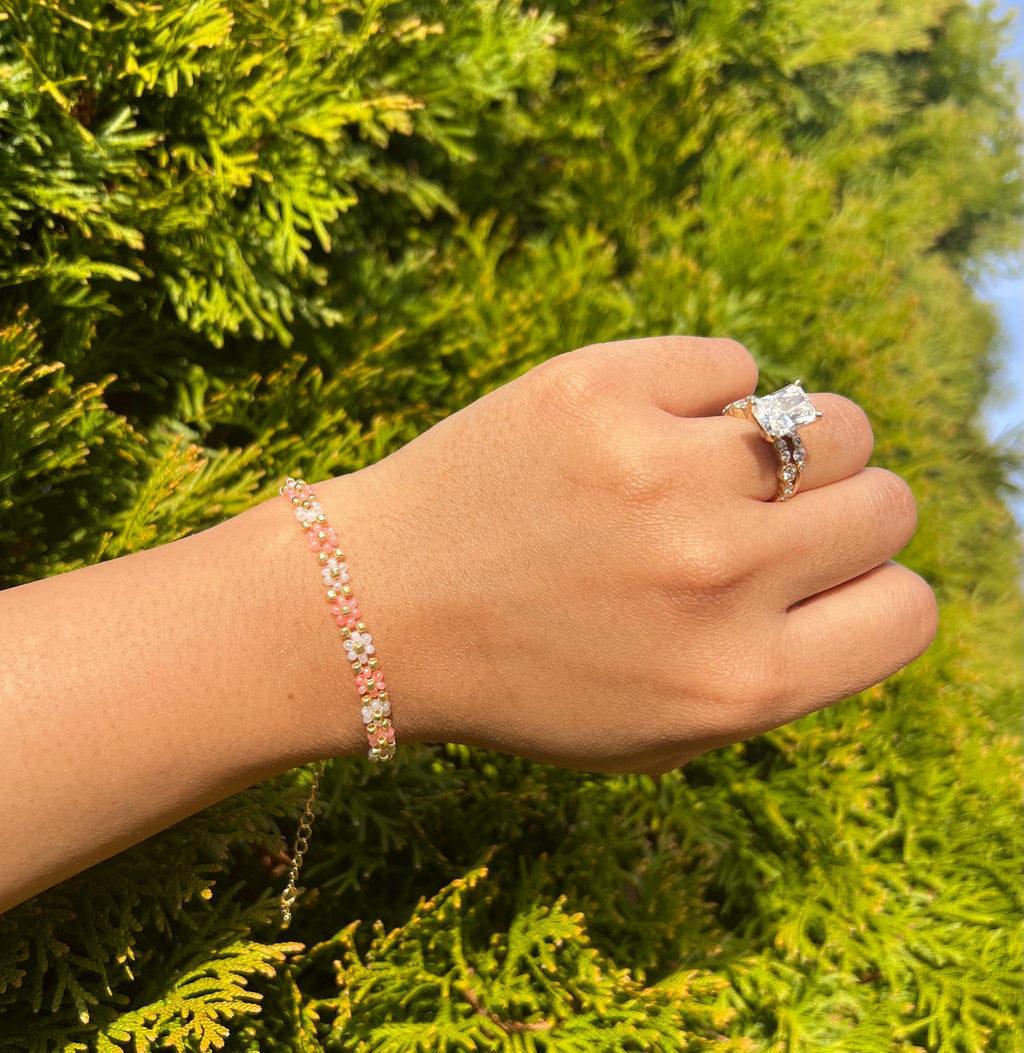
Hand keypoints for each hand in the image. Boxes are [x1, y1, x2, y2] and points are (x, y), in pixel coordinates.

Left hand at [323, 336, 937, 773]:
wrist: (378, 609)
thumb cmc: (525, 677)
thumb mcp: (662, 731)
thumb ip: (780, 668)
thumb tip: (864, 568)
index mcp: (740, 684)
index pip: (909, 610)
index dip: (870, 589)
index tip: (814, 580)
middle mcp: (717, 577)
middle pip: (885, 502)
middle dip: (833, 513)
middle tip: (751, 521)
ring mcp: (661, 474)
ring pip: (830, 419)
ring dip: (785, 446)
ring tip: (706, 469)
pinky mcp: (600, 390)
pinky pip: (731, 364)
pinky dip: (701, 396)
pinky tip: (637, 433)